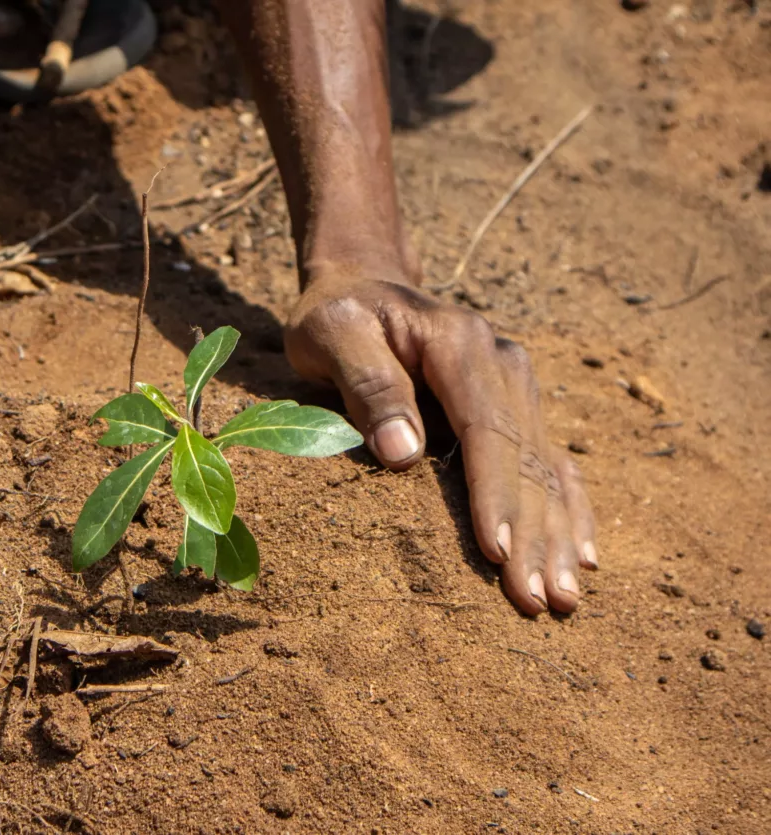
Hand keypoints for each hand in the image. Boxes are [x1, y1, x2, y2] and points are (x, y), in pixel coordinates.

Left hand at [285, 263, 597, 614]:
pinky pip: (550, 463)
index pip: (486, 429)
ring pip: (546, 469)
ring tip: (565, 599)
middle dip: (534, 534)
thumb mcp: (333, 334)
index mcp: (460, 345)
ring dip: (558, 535)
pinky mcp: (514, 407)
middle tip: (538, 601)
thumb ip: (367, 384)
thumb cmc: (338, 314)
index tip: (497, 552)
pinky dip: (568, 510)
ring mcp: (516, 387)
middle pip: (525, 458)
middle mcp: (503, 365)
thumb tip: (403, 452)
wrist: (366, 283)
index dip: (493, 494)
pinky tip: (583, 556)